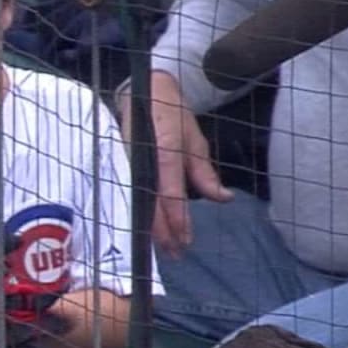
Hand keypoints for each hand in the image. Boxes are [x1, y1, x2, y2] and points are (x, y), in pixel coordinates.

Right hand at [119, 72, 232, 255]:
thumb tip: (223, 199)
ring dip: (152, 230)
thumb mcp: (195, 142)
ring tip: (166, 249)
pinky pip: (135, 198)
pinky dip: (143, 216)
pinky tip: (150, 231)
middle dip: (164, 234)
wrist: (145, 92)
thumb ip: (205, 174)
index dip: (179, 221)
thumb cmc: (173, 115)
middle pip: (152, 207)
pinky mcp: (124, 169)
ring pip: (141, 206)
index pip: (171, 196)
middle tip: (177, 255)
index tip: (187, 241)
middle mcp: (144, 165)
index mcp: (164, 155)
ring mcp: (130, 168)